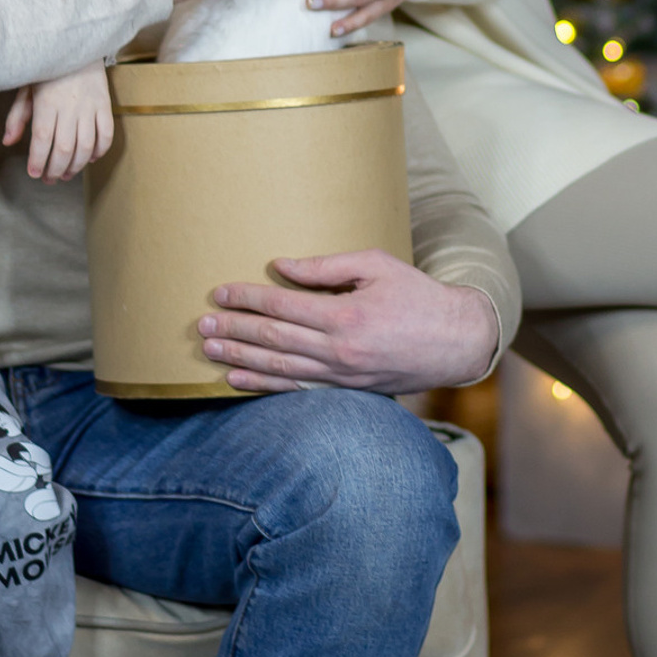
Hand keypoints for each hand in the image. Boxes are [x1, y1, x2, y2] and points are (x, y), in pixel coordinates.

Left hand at [7, 62, 112, 180]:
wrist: (77, 45)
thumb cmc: (47, 68)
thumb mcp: (26, 88)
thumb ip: (18, 116)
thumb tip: (8, 142)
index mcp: (47, 102)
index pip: (42, 139)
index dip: (38, 160)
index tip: (34, 173)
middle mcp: (70, 106)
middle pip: (64, 147)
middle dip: (56, 169)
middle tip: (50, 179)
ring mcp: (90, 106)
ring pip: (86, 145)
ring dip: (76, 165)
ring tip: (67, 174)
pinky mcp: (105, 104)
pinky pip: (107, 134)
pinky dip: (100, 151)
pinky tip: (90, 158)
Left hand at [196, 248, 497, 394]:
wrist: (455, 341)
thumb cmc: (417, 295)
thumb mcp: (376, 264)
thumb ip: (325, 266)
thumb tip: (280, 266)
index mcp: (346, 315)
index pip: (282, 307)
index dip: (247, 298)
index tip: (219, 293)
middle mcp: (339, 350)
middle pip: (273, 340)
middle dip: (234, 330)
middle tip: (201, 325)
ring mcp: (341, 376)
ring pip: (279, 368)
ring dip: (239, 360)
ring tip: (209, 351)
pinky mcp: (345, 391)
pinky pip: (296, 389)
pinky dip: (263, 386)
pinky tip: (237, 380)